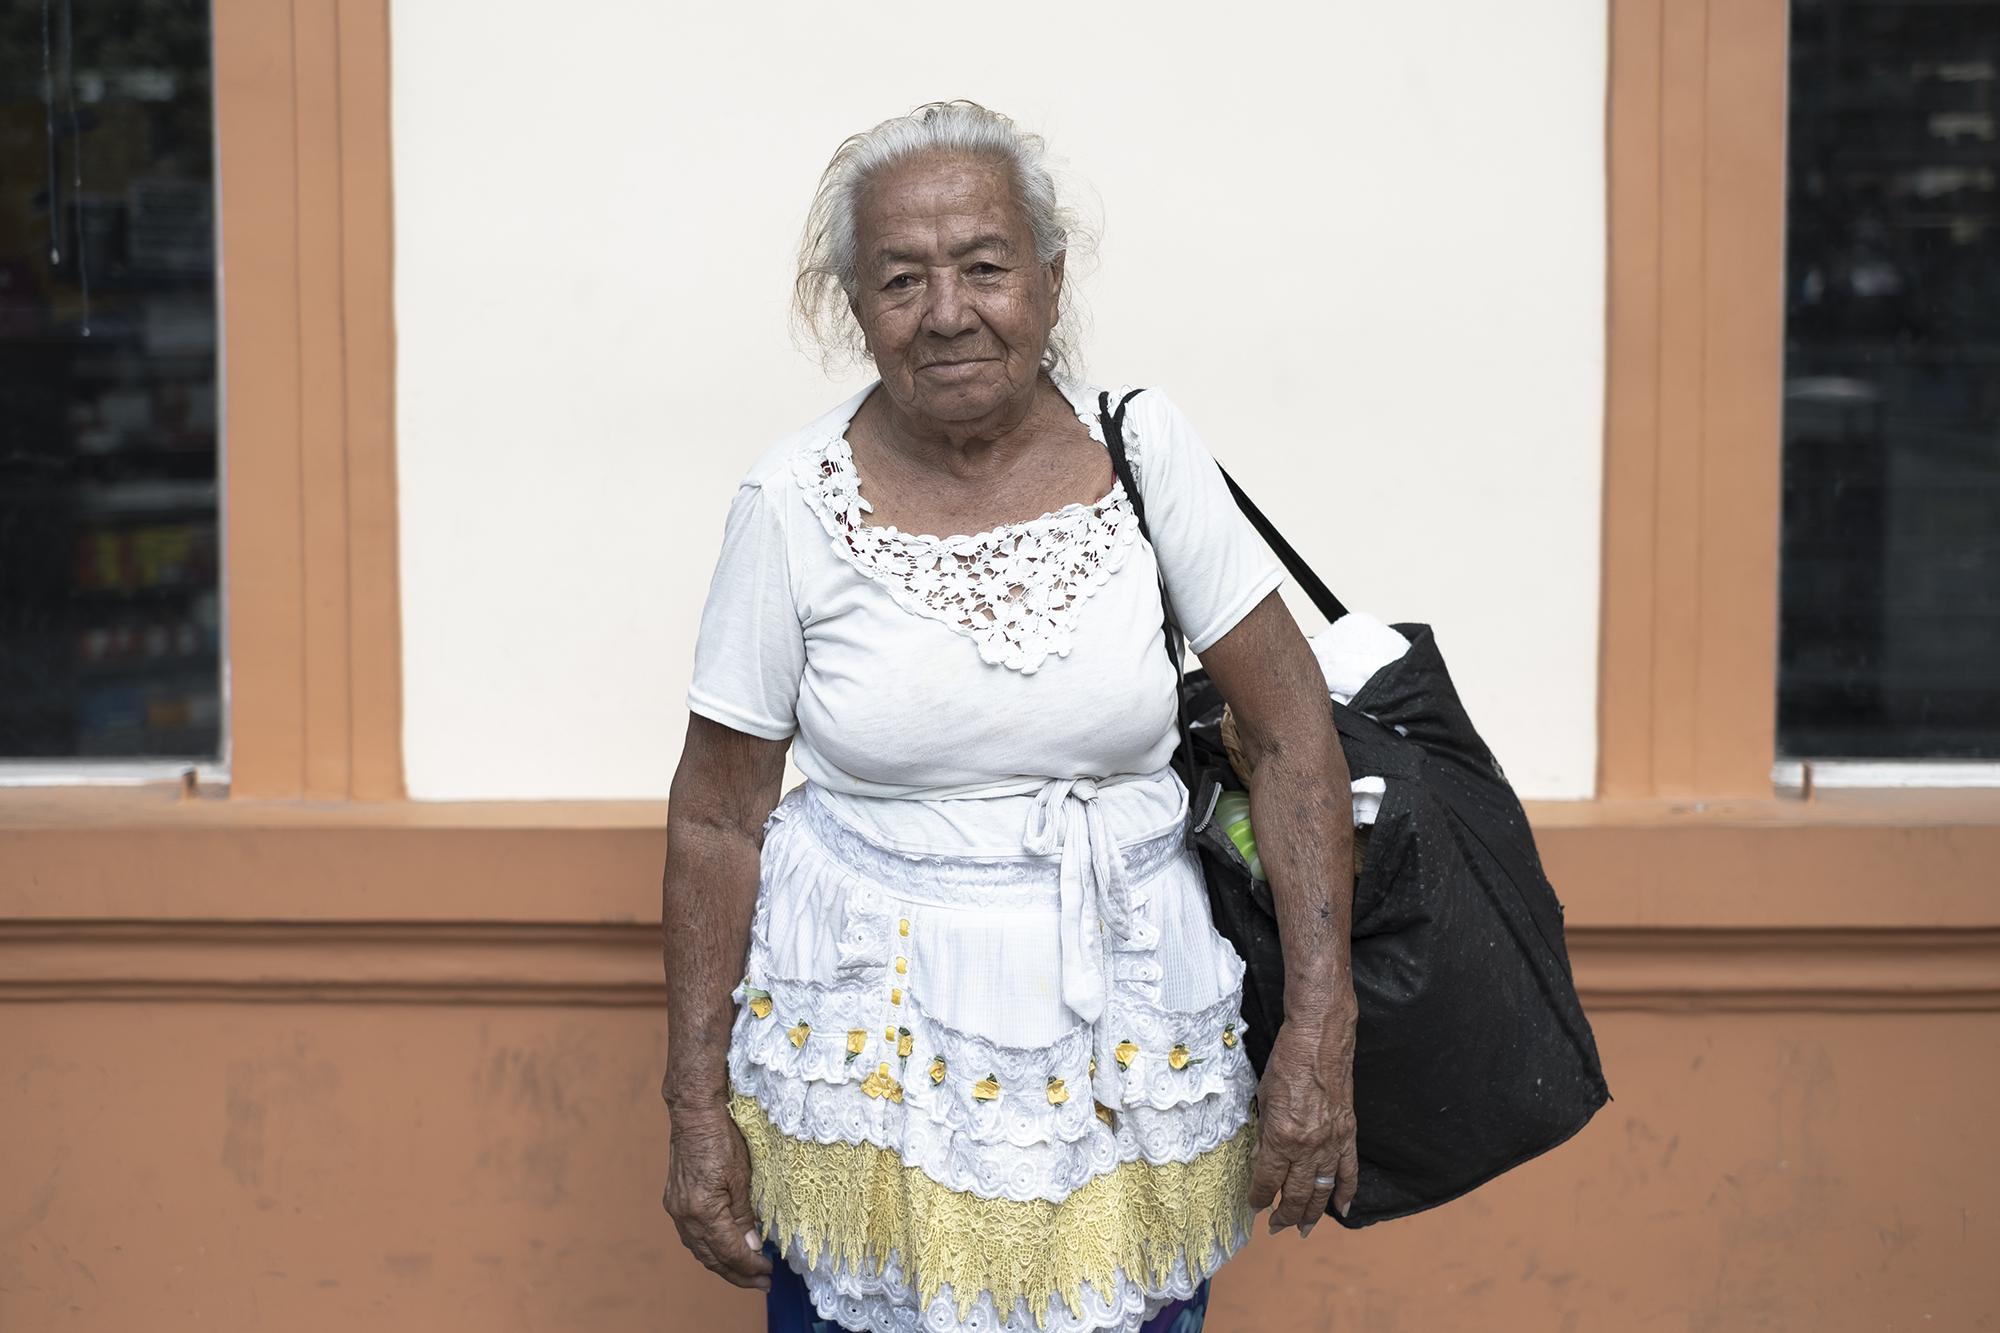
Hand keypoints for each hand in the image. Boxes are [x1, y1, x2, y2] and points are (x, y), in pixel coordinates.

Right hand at [663, 1105, 772, 1289]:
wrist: (694, 1114)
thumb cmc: (721, 1138)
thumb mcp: (741, 1177)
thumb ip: (744, 1216)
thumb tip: (751, 1247)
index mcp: (703, 1210)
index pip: (729, 1251)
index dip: (750, 1266)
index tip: (769, 1272)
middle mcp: (685, 1215)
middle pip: (712, 1258)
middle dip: (738, 1274)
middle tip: (761, 1283)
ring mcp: (677, 1209)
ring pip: (700, 1250)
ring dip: (723, 1265)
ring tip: (745, 1272)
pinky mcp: (675, 1202)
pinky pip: (692, 1237)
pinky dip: (710, 1249)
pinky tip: (723, 1251)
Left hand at [1248, 989, 1358, 1235]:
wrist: (1320, 1041)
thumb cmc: (1286, 1063)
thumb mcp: (1263, 1098)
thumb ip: (1264, 1133)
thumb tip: (1262, 1160)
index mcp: (1281, 1136)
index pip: (1268, 1179)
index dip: (1258, 1196)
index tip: (1253, 1205)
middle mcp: (1308, 1145)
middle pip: (1296, 1192)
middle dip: (1284, 1214)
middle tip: (1275, 1227)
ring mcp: (1331, 1142)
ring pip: (1322, 1190)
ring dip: (1312, 1213)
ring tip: (1303, 1229)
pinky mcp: (1348, 1134)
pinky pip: (1349, 1172)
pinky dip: (1347, 1193)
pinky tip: (1342, 1210)